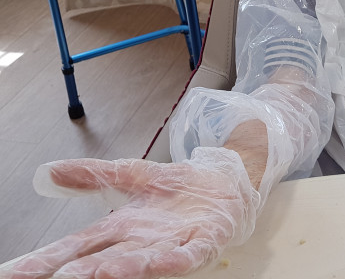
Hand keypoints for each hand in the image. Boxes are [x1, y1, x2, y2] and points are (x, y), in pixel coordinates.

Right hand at [0, 147, 259, 278]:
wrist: (228, 182)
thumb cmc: (181, 187)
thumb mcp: (133, 175)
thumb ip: (93, 175)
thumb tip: (49, 171)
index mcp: (121, 228)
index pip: (76, 247)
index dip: (45, 261)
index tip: (12, 273)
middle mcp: (141, 243)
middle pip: (98, 261)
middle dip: (68, 274)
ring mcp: (171, 245)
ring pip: (137, 263)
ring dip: (111, 271)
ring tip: (79, 278)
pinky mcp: (202, 242)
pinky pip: (183, 255)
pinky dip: (166, 261)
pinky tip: (153, 265)